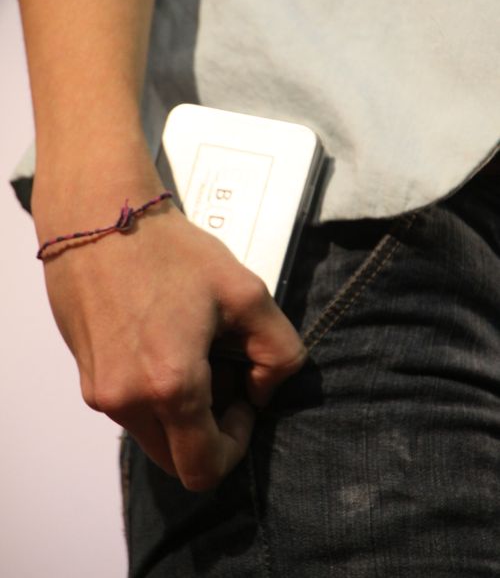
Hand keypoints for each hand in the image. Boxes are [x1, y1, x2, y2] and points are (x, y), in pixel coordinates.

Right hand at [35, 179, 305, 491]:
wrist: (100, 217)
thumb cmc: (170, 250)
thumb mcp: (247, 294)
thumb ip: (280, 353)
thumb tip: (262, 391)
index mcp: (170, 386)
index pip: (204, 469)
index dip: (235, 445)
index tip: (243, 400)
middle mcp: (126, 400)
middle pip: (176, 460)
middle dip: (207, 430)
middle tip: (219, 372)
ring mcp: (99, 391)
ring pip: (151, 434)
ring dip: (179, 411)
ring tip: (190, 348)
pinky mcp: (85, 375)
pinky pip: (128, 406)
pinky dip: (152, 392)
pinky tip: (161, 339)